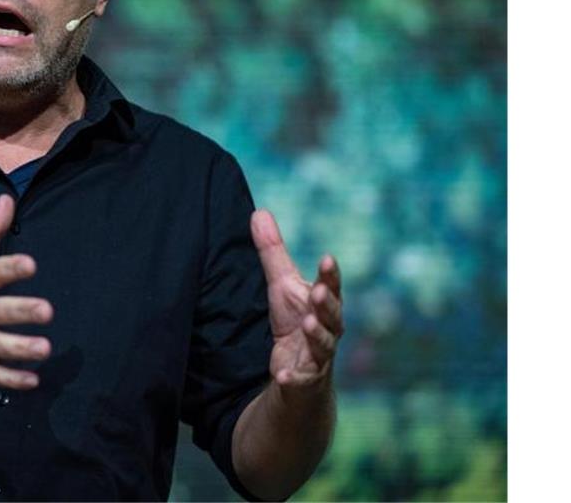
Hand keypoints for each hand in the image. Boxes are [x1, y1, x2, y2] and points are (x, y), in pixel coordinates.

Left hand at [251, 209, 343, 388]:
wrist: (300, 373)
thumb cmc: (294, 321)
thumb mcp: (282, 286)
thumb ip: (273, 252)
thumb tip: (259, 212)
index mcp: (323, 305)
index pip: (331, 287)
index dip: (330, 275)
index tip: (327, 258)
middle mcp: (328, 330)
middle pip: (333, 316)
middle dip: (327, 303)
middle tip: (319, 291)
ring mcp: (318, 357)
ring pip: (323, 346)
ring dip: (317, 334)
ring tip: (307, 322)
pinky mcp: (304, 381)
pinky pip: (299, 380)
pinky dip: (292, 378)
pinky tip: (284, 375)